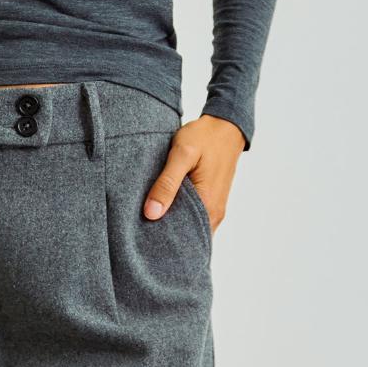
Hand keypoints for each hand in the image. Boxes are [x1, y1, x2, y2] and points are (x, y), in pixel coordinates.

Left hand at [141, 115, 243, 235]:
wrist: (226, 126)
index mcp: (207, 206)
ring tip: (150, 219)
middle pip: (186, 237)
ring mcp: (214, 209)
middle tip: (141, 230)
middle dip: (165, 235)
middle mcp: (213, 214)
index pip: (183, 239)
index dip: (161, 240)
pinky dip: (179, 216)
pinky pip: (194, 218)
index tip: (141, 236)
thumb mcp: (182, 154)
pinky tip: (165, 208)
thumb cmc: (205, 137)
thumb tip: (152, 213)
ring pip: (190, 228)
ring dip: (172, 225)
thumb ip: (167, 183)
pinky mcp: (212, 202)